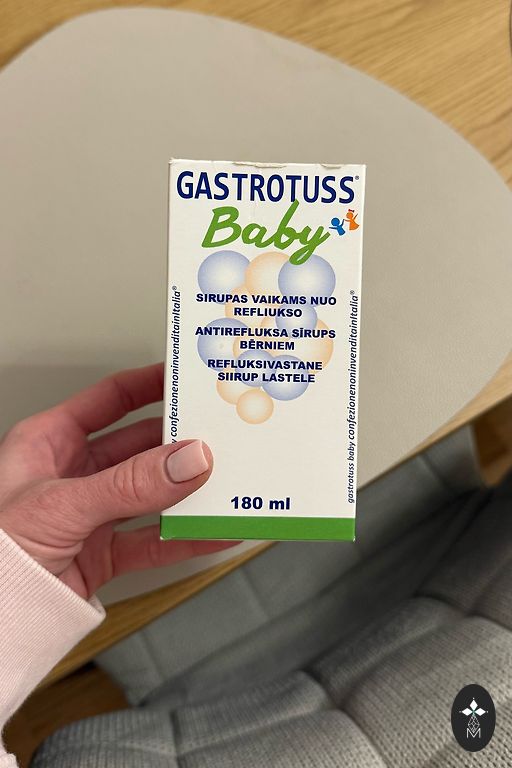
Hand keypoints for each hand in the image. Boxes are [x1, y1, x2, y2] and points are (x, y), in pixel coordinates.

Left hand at [0, 363, 234, 598]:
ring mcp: (89, 514)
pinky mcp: (101, 554)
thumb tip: (189, 460)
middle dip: (178, 442)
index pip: (111, 398)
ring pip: (150, 494)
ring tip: (224, 481)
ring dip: (186, 491)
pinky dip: (185, 538)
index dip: (150, 385)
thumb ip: (130, 483)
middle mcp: (72, 473)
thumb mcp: (63, 503)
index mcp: (50, 440)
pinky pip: (152, 541)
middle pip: (139, 446)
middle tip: (218, 435)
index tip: (188, 381)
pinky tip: (213, 530)